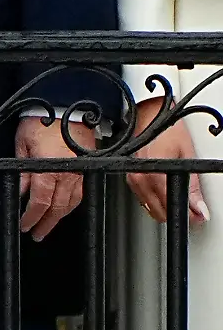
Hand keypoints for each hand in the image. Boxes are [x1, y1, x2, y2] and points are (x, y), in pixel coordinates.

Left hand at [16, 115, 95, 240]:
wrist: (64, 104)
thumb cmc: (41, 120)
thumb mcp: (23, 145)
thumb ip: (22, 172)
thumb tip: (20, 192)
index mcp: (50, 168)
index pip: (40, 201)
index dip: (32, 217)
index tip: (25, 225)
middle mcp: (68, 172)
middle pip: (58, 207)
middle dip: (46, 223)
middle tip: (37, 234)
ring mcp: (80, 170)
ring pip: (72, 202)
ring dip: (60, 216)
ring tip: (49, 224)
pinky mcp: (86, 166)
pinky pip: (81, 192)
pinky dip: (72, 203)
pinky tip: (64, 208)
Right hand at [125, 96, 208, 225]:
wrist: (149, 115)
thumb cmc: (166, 128)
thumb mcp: (187, 156)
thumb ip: (192, 186)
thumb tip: (199, 208)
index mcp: (154, 173)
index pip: (171, 207)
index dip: (187, 214)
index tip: (197, 213)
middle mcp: (139, 178)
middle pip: (160, 212)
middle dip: (177, 213)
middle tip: (193, 207)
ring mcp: (133, 180)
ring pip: (151, 209)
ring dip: (166, 208)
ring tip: (181, 197)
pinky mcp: (130, 179)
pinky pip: (144, 200)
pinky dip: (156, 201)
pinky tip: (165, 191)